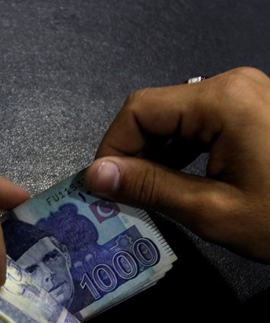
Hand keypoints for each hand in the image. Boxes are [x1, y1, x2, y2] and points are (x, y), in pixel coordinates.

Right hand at [85, 67, 269, 261]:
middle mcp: (233, 86)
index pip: (139, 110)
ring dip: (155, 155)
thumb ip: (149, 188)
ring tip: (147, 194)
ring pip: (176, 118)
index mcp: (223, 100)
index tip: (101, 186)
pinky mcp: (253, 110)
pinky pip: (200, 124)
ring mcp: (246, 95)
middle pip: (156, 111)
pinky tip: (176, 182)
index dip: (111, 148)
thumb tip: (96, 176)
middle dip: (133, 154)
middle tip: (121, 196)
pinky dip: (181, 152)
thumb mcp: (213, 210)